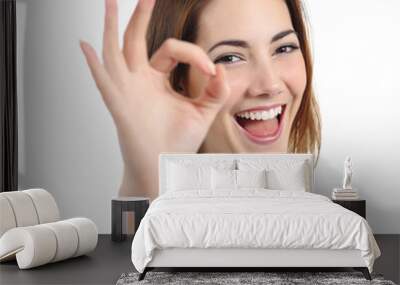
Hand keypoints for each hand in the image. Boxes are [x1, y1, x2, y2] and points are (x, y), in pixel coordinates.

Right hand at [79, 0, 230, 198]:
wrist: (165, 167)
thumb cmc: (178, 143)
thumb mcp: (203, 112)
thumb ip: (216, 91)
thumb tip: (222, 68)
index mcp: (157, 79)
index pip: (171, 49)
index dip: (193, 53)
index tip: (211, 69)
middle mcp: (139, 80)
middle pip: (136, 39)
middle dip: (140, 15)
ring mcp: (127, 89)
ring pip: (116, 50)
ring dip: (113, 26)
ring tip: (111, 2)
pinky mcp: (119, 104)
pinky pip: (104, 80)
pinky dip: (93, 64)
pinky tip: (85, 46)